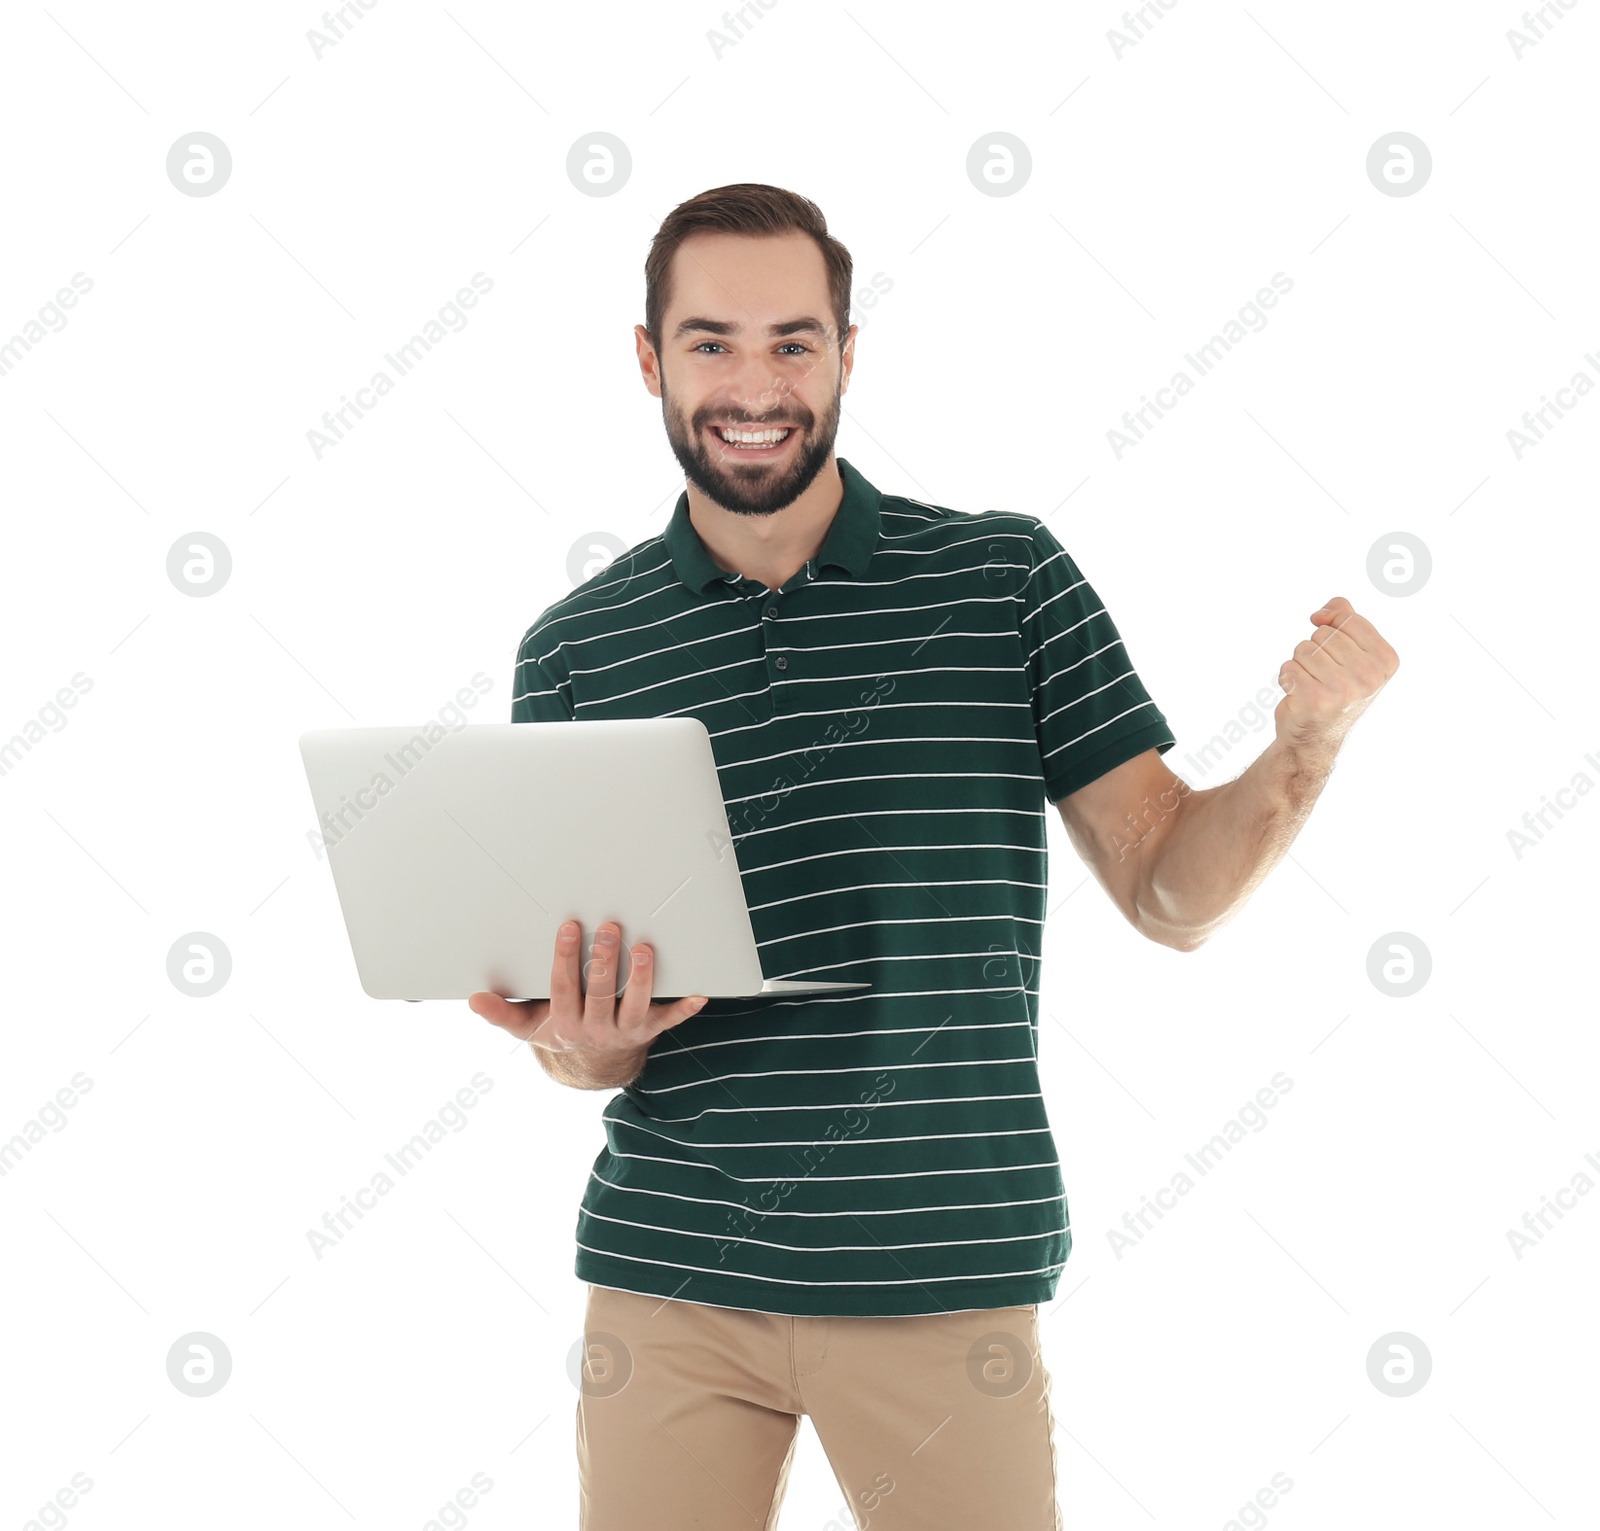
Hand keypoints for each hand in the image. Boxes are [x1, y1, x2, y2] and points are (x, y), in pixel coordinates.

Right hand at [468, 921, 708, 1081]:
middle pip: (600, 993)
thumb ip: (503, 1013)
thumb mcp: (528, 1026)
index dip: (565, 958)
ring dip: (642, 978)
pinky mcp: (650, 1030)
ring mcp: (626, 1032)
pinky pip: (669, 1020)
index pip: (564, 987)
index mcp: (565, 1024)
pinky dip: (684, 1008)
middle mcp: (596, 1030)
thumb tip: (475, 999)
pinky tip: (700, 993)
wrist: (592, 1067)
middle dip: (604, 960)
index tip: (569, 927)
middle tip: (609, 928)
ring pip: (636, 1005)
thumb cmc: (559, 1031)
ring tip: (643, 949)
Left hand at [1275, 596, 1399, 756]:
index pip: (1346, 617)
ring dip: (1300, 665)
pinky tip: (1299, 695)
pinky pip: (1288, 667)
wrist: (1316, 736)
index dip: (1331, 629)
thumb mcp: (1352, 651)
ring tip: (1312, 685)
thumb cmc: (1335, 688)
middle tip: (1323, 676)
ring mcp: (1343, 689)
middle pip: (1322, 634)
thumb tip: (1323, 611)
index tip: (1336, 653)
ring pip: (1303, 649)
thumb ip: (1346, 618)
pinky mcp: (1315, 700)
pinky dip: (1287, 678)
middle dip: (1314, 650)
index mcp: (1385, 660)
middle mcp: (1369, 676)